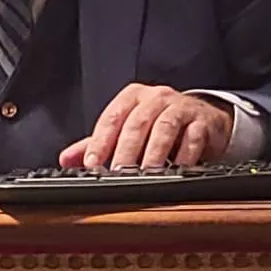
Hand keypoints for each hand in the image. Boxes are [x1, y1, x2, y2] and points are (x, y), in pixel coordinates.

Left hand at [59, 84, 232, 168]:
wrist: (203, 120)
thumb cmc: (158, 125)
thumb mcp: (126, 131)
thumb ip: (95, 144)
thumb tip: (66, 160)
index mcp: (132, 97)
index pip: (112, 117)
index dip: (100, 141)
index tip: (92, 163)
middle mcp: (155, 98)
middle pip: (137, 122)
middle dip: (125, 149)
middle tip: (118, 171)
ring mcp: (180, 107)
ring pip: (164, 127)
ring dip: (154, 152)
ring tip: (147, 172)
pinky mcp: (203, 121)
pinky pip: (193, 137)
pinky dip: (185, 155)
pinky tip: (178, 170)